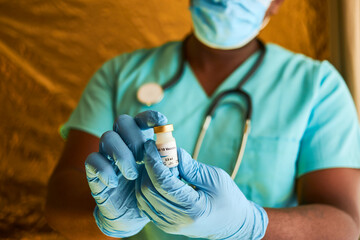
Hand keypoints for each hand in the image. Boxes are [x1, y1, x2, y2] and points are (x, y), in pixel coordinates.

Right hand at [85, 111, 166, 236]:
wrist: (133, 217)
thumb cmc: (151, 193)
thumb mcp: (165, 179)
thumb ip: (170, 165)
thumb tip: (176, 153)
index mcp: (141, 141)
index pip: (141, 119)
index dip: (149, 117)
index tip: (162, 122)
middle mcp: (123, 143)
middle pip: (122, 121)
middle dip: (134, 138)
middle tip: (143, 158)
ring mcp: (107, 155)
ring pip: (107, 137)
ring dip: (122, 155)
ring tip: (132, 175)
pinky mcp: (95, 171)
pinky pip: (91, 159)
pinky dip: (104, 170)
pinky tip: (114, 184)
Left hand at [136, 140, 267, 239]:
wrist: (232, 223)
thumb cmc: (228, 198)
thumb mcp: (215, 178)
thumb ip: (191, 166)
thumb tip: (172, 151)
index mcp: (192, 209)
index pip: (162, 182)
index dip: (153, 161)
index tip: (150, 145)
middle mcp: (177, 221)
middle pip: (147, 190)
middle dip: (146, 167)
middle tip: (153, 152)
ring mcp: (169, 225)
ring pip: (142, 198)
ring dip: (143, 177)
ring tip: (155, 163)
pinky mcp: (165, 225)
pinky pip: (145, 204)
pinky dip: (145, 188)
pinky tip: (154, 176)